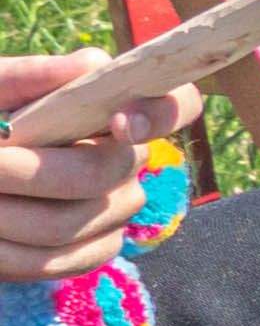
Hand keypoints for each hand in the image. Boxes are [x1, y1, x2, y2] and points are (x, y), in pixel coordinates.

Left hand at [0, 64, 162, 277]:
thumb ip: (28, 76)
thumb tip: (92, 64)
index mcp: (111, 109)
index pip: (177, 105)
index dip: (162, 114)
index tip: (120, 122)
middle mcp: (126, 159)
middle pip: (104, 172)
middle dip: (29, 172)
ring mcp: (117, 208)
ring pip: (68, 222)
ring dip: (4, 214)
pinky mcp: (97, 248)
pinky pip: (62, 261)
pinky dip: (8, 253)